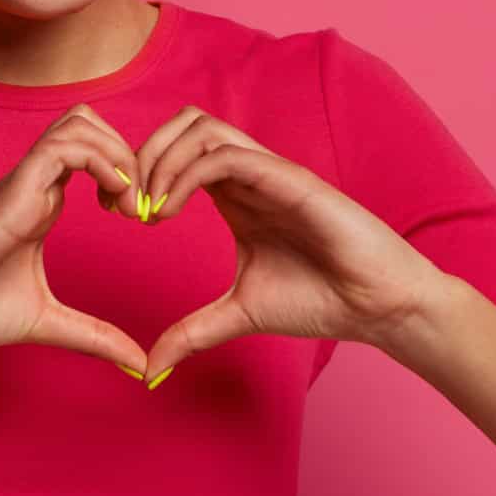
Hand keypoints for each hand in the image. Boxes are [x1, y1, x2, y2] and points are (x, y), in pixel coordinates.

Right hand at [0, 102, 154, 374]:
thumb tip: (140, 365)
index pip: (93, 155)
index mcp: (42, 205)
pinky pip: (60, 149)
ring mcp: (21, 185)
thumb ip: (93, 337)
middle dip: (130, 153)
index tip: (143, 218)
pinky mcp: (10, 193)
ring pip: (78, 124)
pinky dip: (99, 163)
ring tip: (129, 203)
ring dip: (118, 154)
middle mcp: (34, 186)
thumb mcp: (45, 323)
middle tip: (141, 205)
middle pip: (89, 124)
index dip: (128, 173)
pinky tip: (112, 202)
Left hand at [133, 106, 442, 380]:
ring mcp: (269, 173)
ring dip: (160, 160)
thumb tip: (151, 369)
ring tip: (147, 209)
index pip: (176, 152)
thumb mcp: (238, 315)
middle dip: (142, 156)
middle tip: (123, 206)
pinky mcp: (290, 181)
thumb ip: (192, 333)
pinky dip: (187, 174)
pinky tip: (169, 212)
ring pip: (202, 128)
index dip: (139, 173)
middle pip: (183, 125)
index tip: (117, 215)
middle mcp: (249, 175)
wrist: (379, 308)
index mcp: (236, 195)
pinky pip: (228, 156)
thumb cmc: (322, 300)